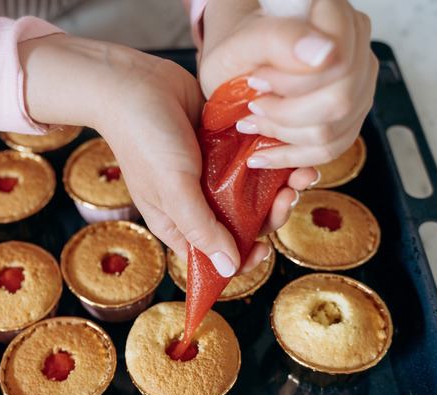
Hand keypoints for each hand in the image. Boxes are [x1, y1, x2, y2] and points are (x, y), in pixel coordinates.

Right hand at [17, 34, 314, 276]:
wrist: (135, 83)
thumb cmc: (145, 139)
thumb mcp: (172, 189)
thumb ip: (201, 229)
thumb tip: (229, 269)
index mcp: (178, 221)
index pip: (215, 256)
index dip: (242, 259)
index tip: (264, 249)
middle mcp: (197, 200)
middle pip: (246, 223)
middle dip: (273, 213)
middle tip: (288, 194)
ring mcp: (213, 171)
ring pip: (256, 190)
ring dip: (283, 184)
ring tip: (301, 169)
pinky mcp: (224, 143)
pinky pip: (256, 158)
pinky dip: (275, 156)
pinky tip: (288, 146)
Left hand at [199, 0, 377, 168]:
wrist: (240, 63)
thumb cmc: (238, 52)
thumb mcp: (240, 44)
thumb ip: (277, 39)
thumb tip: (322, 54)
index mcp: (335, 17)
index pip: (337, 62)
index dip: (292, 82)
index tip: (256, 81)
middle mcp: (356, 47)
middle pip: (340, 101)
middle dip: (285, 114)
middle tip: (252, 105)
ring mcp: (359, 83)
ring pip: (335, 131)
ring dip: (284, 135)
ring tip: (254, 122)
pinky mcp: (351, 114)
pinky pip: (332, 149)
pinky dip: (292, 156)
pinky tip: (265, 152)